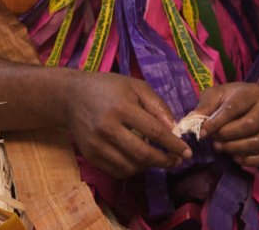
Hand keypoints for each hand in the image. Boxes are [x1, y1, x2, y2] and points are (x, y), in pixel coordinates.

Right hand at [65, 71, 190, 177]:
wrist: (71, 96)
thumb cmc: (109, 87)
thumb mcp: (136, 87)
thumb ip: (157, 106)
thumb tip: (174, 129)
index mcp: (122, 108)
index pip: (154, 132)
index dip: (173, 144)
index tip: (187, 152)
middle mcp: (108, 128)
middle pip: (142, 154)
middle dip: (164, 161)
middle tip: (178, 161)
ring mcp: (97, 145)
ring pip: (130, 166)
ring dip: (149, 166)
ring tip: (159, 159)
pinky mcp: (90, 156)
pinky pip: (116, 170)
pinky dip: (133, 169)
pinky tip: (140, 160)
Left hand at [196, 82, 258, 165]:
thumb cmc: (236, 97)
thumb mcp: (219, 94)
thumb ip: (206, 106)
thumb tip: (195, 123)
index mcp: (252, 93)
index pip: (235, 107)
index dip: (217, 121)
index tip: (203, 132)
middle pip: (250, 125)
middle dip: (227, 136)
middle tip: (214, 140)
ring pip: (258, 142)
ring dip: (235, 149)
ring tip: (221, 147)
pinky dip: (250, 161)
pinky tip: (237, 157)